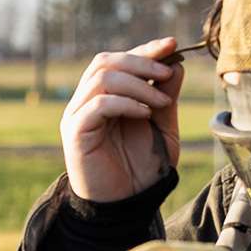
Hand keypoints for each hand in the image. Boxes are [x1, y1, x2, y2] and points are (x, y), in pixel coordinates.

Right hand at [61, 38, 182, 201]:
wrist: (126, 205)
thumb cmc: (141, 168)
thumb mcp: (163, 126)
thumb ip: (166, 96)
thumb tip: (176, 64)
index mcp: (105, 96)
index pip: (119, 60)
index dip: (145, 49)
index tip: (172, 44)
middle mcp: (86, 101)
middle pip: (105, 61)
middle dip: (140, 60)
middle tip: (167, 72)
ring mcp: (77, 115)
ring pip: (101, 78)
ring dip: (137, 84)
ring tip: (161, 102)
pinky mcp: (75, 132)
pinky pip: (98, 104)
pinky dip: (125, 103)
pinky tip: (145, 114)